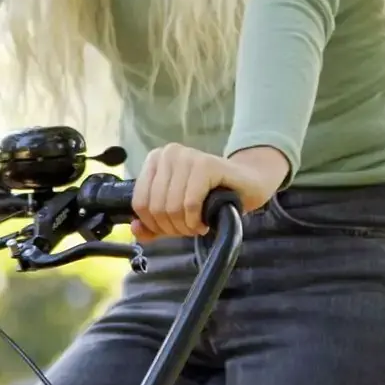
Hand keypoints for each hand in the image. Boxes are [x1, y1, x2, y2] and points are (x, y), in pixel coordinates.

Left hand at [132, 143, 288, 240]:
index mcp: (155, 160)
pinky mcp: (206, 165)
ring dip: (186, 226)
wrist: (248, 184)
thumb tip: (136, 229)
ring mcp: (188, 156)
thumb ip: (152, 224)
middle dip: (172, 228)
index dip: (154, 225)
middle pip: (156, 207)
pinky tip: (204, 222)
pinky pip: (190, 203)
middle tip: (188, 229)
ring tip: (197, 226)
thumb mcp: (175, 213)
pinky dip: (196, 220)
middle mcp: (168, 154)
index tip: (171, 230)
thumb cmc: (209, 197)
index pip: (140, 203)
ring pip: (172, 207)